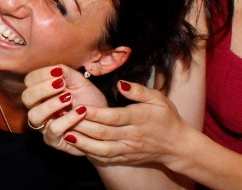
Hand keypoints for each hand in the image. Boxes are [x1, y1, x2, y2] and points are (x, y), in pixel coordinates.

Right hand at [21, 64, 106, 153]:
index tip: (59, 73)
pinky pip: (53, 130)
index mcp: (42, 92)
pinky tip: (80, 112)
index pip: (29, 81)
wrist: (104, 122)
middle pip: (26, 97)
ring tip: (69, 98)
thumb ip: (67, 73)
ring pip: (34, 115)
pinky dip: (67, 119)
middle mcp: (38, 108)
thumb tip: (56, 70)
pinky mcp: (53, 140)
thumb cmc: (90, 101)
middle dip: (42, 89)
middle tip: (61, 84)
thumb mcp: (80, 82)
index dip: (40, 75)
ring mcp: (44, 125)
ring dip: (51, 104)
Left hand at [60, 80, 190, 165]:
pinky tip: (77, 145)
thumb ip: (138, 91)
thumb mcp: (158, 99)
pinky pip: (105, 158)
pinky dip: (90, 153)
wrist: (177, 145)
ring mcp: (128, 149)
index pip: (113, 117)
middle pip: (103, 133)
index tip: (79, 106)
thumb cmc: (167, 118)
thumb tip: (120, 84)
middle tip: (64, 117)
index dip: (95, 113)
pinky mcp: (125, 158)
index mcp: (139, 118)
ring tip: (65, 133)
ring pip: (101, 148)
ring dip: (82, 142)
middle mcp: (132, 135)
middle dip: (82, 126)